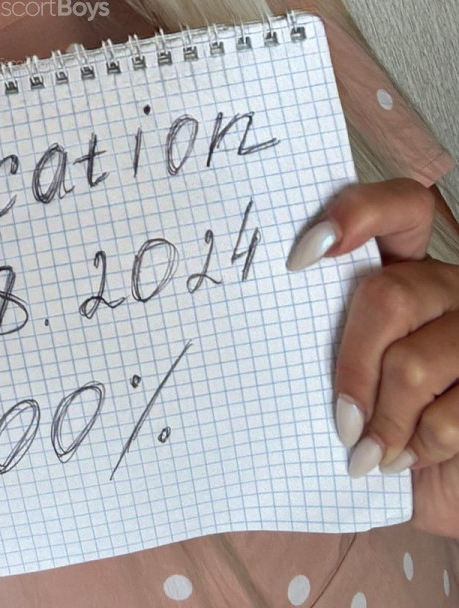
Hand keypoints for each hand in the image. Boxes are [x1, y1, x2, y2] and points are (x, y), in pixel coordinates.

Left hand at [287, 177, 458, 537]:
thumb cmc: (370, 428)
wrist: (422, 484)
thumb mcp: (340, 372)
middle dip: (352, 366)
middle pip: (388, 296)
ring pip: (411, 364)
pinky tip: (405, 459)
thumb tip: (252, 325)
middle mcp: (445, 290)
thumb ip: (320, 337)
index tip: (301, 257)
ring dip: (383, 422)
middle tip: (339, 418)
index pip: (401, 207)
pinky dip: (415, 449)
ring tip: (368, 452)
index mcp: (408, 270)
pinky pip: (446, 418)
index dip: (359, 213)